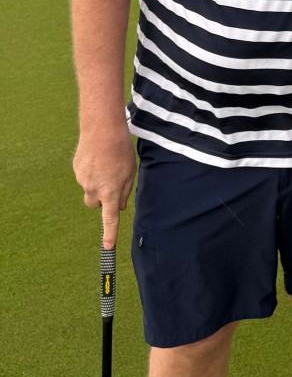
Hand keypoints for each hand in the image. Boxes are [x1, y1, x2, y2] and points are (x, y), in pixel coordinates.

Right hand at [73, 124, 135, 250]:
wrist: (102, 129)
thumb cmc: (121, 150)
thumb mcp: (130, 172)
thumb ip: (124, 191)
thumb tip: (119, 206)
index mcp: (109, 191)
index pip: (109, 218)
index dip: (109, 233)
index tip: (108, 247)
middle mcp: (93, 189)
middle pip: (95, 204)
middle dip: (101, 199)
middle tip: (110, 182)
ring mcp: (82, 179)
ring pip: (90, 187)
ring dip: (97, 181)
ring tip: (106, 162)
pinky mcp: (76, 169)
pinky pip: (84, 175)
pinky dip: (91, 170)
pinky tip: (98, 156)